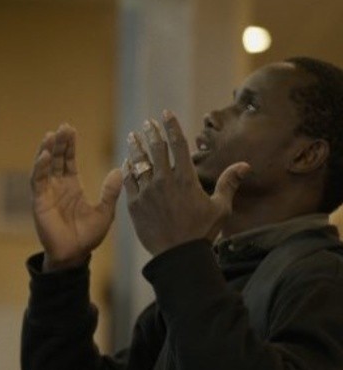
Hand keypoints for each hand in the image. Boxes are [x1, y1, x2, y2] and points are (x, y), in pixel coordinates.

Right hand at [31, 124, 121, 270]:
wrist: (74, 255)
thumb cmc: (88, 237)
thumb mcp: (105, 211)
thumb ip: (110, 191)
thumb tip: (118, 170)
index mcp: (72, 187)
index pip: (68, 161)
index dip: (69, 145)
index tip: (71, 129)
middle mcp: (57, 187)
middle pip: (56, 159)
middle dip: (58, 143)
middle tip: (62, 127)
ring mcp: (47, 194)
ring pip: (44, 167)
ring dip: (46, 151)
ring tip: (50, 135)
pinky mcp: (39, 202)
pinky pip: (38, 181)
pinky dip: (40, 167)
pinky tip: (45, 155)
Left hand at [124, 111, 248, 255]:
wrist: (177, 255)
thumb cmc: (202, 232)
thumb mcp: (221, 207)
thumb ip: (228, 183)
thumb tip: (244, 164)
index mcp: (186, 178)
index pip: (177, 144)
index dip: (171, 126)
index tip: (166, 114)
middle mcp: (164, 181)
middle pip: (156, 149)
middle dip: (152, 133)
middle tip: (148, 123)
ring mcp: (146, 192)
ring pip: (139, 163)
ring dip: (135, 148)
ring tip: (132, 136)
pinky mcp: (134, 205)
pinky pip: (128, 182)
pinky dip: (127, 169)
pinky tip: (126, 162)